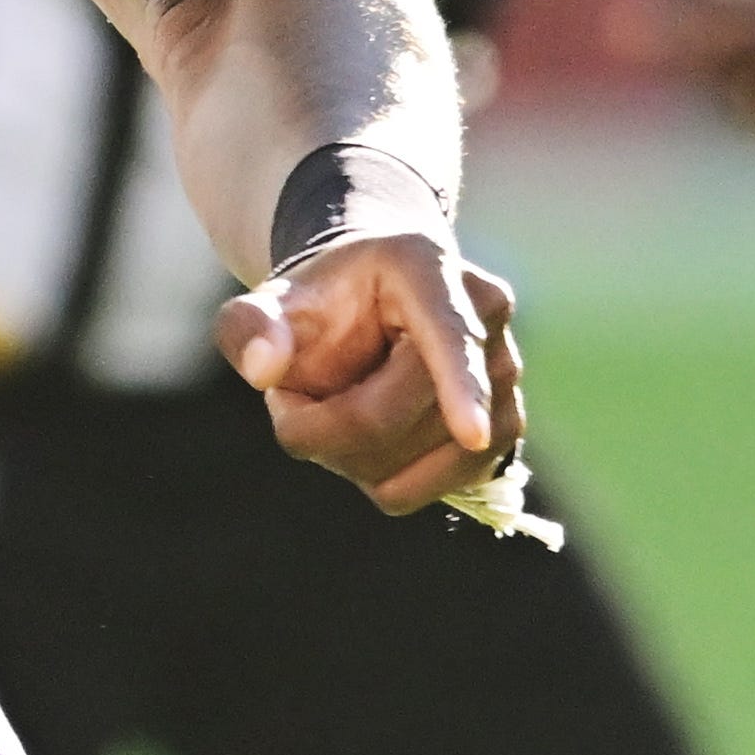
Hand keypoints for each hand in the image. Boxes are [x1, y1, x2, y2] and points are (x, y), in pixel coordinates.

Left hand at [214, 228, 527, 516]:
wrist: (370, 303)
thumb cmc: (319, 304)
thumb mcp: (270, 302)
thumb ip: (249, 326)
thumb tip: (261, 369)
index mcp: (427, 269)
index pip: (449, 335)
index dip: (460, 386)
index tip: (470, 433)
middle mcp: (485, 318)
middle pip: (402, 413)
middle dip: (325, 425)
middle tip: (285, 396)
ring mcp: (505, 377)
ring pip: (428, 459)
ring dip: (354, 457)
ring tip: (335, 407)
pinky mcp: (504, 428)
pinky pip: (442, 485)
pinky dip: (388, 480)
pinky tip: (365, 445)